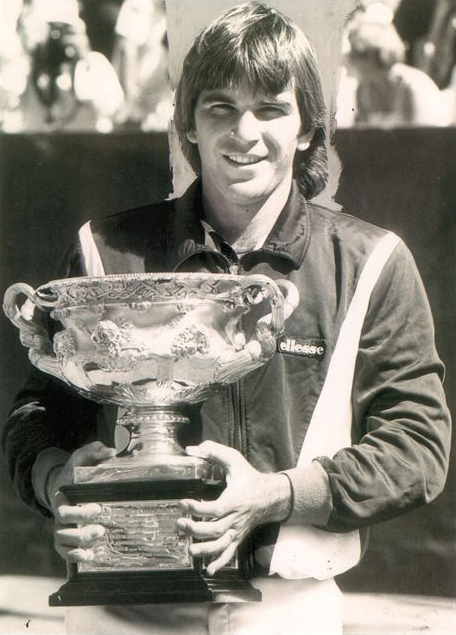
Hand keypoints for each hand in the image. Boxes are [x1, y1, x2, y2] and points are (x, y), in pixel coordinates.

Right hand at [49, 441, 115, 563]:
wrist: (65, 484)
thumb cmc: (77, 472)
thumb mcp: (84, 457)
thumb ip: (95, 450)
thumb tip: (111, 451)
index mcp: (62, 496)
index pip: (63, 507)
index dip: (79, 513)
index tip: (98, 508)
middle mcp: (59, 513)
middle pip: (62, 525)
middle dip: (81, 529)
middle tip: (101, 526)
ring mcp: (61, 527)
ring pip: (61, 540)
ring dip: (79, 543)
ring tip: (99, 536)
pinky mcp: (66, 538)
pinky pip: (64, 552)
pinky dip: (75, 556)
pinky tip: (91, 557)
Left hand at [177, 440, 290, 575]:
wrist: (270, 496)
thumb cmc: (249, 477)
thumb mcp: (234, 459)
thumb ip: (214, 451)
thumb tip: (192, 449)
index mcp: (234, 500)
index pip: (214, 510)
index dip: (196, 509)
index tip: (182, 503)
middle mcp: (236, 519)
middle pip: (215, 530)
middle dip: (195, 529)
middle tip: (180, 524)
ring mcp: (237, 530)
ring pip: (221, 545)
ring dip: (204, 550)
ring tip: (189, 549)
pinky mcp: (238, 537)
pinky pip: (230, 553)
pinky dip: (220, 563)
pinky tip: (208, 570)